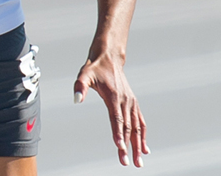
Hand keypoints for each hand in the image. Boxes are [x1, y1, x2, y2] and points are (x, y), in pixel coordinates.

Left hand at [74, 52, 148, 166]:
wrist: (109, 58)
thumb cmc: (95, 67)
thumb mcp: (84, 74)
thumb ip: (80, 86)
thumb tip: (76, 99)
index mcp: (115, 96)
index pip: (117, 118)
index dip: (118, 134)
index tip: (120, 148)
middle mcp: (126, 100)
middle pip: (128, 127)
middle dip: (128, 146)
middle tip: (127, 162)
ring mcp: (131, 102)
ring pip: (137, 127)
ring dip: (138, 144)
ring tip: (139, 161)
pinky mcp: (133, 103)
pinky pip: (140, 121)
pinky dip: (143, 135)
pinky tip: (144, 148)